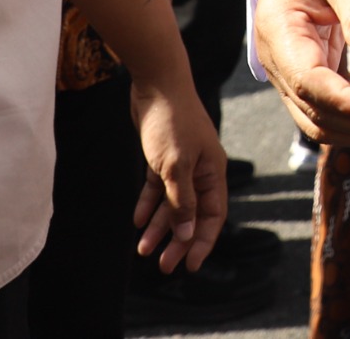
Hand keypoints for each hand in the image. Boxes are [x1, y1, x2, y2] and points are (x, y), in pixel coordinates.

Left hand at [129, 70, 226, 273]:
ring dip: (159, 226)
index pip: (213, 216)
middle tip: (163, 265)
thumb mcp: (175, 166)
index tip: (190, 266)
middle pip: (192, 214)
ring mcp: (182, 163)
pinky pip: (157, 188)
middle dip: (178, 241)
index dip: (202, 242)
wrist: (157, 83)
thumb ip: (181, 201)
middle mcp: (201, 170)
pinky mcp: (163, 157)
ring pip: (172, 203)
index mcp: (213, 172)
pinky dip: (148, 204)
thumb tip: (188, 235)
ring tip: (143, 249)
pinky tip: (137, 220)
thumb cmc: (171, 122)